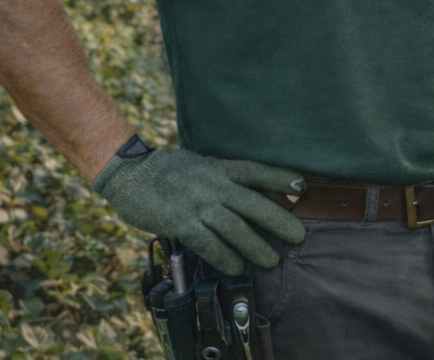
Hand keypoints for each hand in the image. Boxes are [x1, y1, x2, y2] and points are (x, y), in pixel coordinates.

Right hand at [93, 147, 305, 274]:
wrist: (130, 173)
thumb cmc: (170, 171)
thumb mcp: (203, 164)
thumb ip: (226, 176)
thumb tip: (255, 190)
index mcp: (220, 168)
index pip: (256, 171)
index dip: (281, 178)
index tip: (303, 186)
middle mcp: (213, 185)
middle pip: (253, 203)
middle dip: (279, 221)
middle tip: (299, 236)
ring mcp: (197, 204)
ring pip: (234, 228)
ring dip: (255, 246)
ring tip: (272, 260)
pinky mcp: (180, 223)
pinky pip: (207, 244)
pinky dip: (223, 257)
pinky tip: (235, 268)